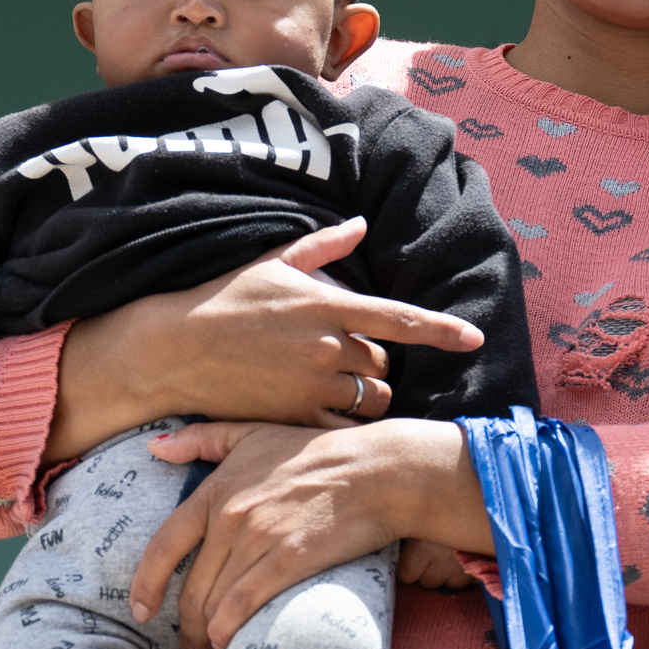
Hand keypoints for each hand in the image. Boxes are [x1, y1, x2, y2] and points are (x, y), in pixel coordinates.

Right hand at [47, 218, 484, 461]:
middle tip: (334, 355)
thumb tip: (360, 224)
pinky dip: (341, 420)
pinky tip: (321, 410)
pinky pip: (341, 425)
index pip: (399, 318)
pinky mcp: (294, 417)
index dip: (442, 330)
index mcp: (327, 305)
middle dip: (371, 362)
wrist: (172, 349)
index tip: (475, 338)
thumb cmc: (222, 300)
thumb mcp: (272, 264)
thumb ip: (323, 247)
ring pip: (368, 396)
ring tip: (327, 382)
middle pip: (383, 364)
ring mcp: (311, 385)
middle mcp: (326, 346)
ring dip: (362, 392)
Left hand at [134, 418, 490, 648]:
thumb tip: (153, 448)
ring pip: (215, 601)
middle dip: (184, 626)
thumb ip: (203, 439)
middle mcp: (231, 516)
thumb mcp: (255, 433)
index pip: (163, 546)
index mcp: (217, 490)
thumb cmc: (317, 453)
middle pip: (191, 587)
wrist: (377, 470)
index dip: (145, 585)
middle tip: (190, 647)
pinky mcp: (291, 559)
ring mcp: (260, 538)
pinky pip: (244, 603)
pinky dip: (230, 628)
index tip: (142, 611)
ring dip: (207, 634)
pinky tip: (230, 641)